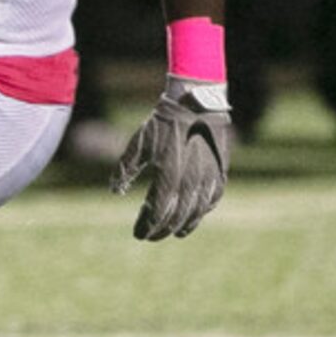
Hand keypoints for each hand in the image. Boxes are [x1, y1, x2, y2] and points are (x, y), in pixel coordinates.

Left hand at [113, 80, 231, 239]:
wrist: (196, 102)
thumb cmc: (163, 122)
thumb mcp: (139, 143)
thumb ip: (126, 169)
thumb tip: (114, 191)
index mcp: (168, 176)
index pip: (157, 213)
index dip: (147, 227)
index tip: (139, 233)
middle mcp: (190, 181)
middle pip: (176, 218)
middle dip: (162, 230)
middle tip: (151, 235)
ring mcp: (208, 178)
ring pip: (197, 213)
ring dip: (184, 226)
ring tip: (174, 232)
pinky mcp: (220, 172)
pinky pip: (212, 199)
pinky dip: (202, 211)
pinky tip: (195, 214)